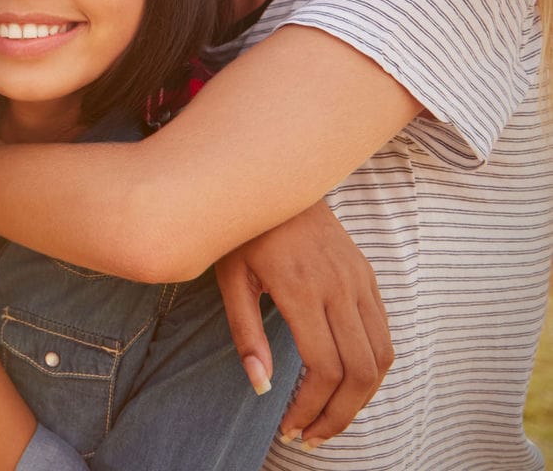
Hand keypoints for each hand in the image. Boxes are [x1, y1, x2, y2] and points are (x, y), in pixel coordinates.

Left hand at [215, 199, 391, 448]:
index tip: (290, 428)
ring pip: (381, 356)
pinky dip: (371, 367)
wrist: (273, 176)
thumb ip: (246, 333)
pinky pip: (383, 332)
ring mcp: (359, 279)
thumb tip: (262, 386)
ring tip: (329, 418)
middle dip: (339, 415)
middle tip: (312, 436)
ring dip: (360, 398)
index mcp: (301, 288)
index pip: (324, 367)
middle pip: (361, 371)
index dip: (311, 407)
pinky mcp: (368, 274)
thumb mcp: (231, 278)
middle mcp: (339, 286)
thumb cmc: (243, 229)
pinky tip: (344, 383)